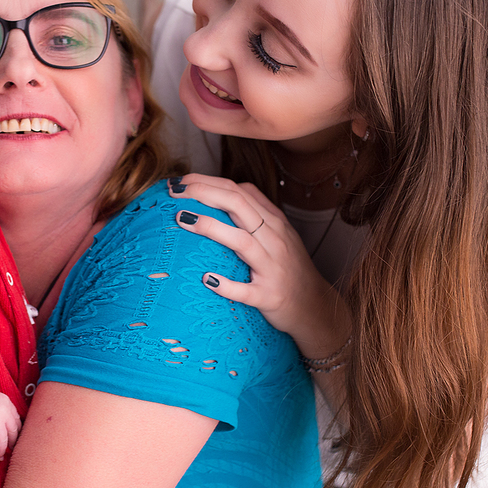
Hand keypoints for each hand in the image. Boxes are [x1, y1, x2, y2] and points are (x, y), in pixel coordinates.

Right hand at [0, 388, 21, 460]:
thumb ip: (0, 407)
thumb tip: (2, 420)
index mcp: (7, 403)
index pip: (17, 420)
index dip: (17, 431)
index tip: (14, 437)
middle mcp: (5, 413)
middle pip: (13, 432)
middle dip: (12, 443)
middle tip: (10, 449)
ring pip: (4, 442)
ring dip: (2, 451)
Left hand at [167, 174, 351, 363]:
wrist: (314, 306)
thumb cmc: (289, 267)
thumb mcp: (278, 233)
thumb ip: (256, 210)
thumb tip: (223, 189)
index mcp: (274, 222)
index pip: (239, 190)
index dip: (208, 181)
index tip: (181, 181)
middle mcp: (274, 240)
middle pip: (239, 205)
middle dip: (204, 193)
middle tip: (174, 192)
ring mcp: (272, 268)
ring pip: (242, 242)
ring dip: (211, 228)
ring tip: (182, 219)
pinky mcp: (269, 296)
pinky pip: (246, 290)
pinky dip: (226, 285)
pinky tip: (206, 278)